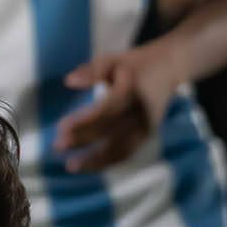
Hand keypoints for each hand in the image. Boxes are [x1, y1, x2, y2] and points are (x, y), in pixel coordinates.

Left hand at [55, 40, 178, 170]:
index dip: (84, 120)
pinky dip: (108, 161)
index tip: (61, 127)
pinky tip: (88, 166)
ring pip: (121, 148)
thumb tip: (69, 81)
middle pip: (111, 130)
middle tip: (58, 146)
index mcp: (132, 89)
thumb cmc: (133, 64)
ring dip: (95, 159)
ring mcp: (147, 125)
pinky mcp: (148, 134)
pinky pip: (127, 152)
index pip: (106, 108)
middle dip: (83, 140)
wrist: (169, 68)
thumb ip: (92, 70)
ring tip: (71, 166)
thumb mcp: (113, 59)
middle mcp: (141, 110)